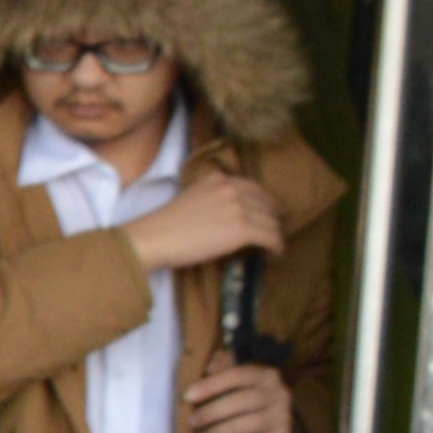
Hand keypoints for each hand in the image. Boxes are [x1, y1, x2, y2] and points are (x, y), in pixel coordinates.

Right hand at [133, 170, 283, 274]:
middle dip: (273, 218)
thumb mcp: (190, 197)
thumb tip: (225, 216)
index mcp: (218, 179)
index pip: (254, 188)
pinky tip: (275, 253)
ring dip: (275, 234)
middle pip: (266, 203)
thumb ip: (211, 197)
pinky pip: (271, 237)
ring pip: (271, 221)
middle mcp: (232, 189)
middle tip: (273, 231)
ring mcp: (239, 207)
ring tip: (273, 246)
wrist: (155, 238)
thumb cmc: (164, 225)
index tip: (266, 214)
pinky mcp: (243, 229)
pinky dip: (276, 246)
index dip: (264, 203)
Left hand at [181, 359, 296, 432]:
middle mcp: (279, 394)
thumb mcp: (237, 386)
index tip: (187, 396)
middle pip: (242, 401)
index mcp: (266, 375)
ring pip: (245, 425)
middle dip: (211, 412)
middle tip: (191, 422)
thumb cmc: (246, 405)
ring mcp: (282, 418)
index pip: (237, 375)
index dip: (211, 385)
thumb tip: (209, 364)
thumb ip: (223, 371)